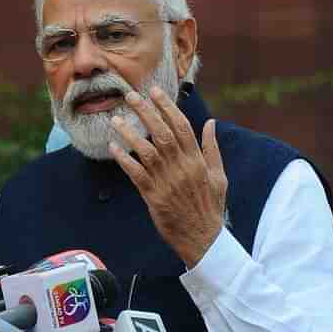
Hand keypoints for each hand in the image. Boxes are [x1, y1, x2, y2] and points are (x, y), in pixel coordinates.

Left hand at [109, 86, 227, 267]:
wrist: (204, 240)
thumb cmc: (210, 206)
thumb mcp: (219, 176)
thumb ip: (212, 148)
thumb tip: (210, 123)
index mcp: (198, 161)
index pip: (182, 127)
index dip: (167, 107)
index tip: (155, 92)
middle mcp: (182, 168)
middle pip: (162, 133)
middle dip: (146, 112)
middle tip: (131, 96)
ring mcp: (167, 182)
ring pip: (146, 151)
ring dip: (130, 133)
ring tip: (116, 119)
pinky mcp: (153, 197)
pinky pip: (136, 174)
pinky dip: (124, 160)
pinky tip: (113, 147)